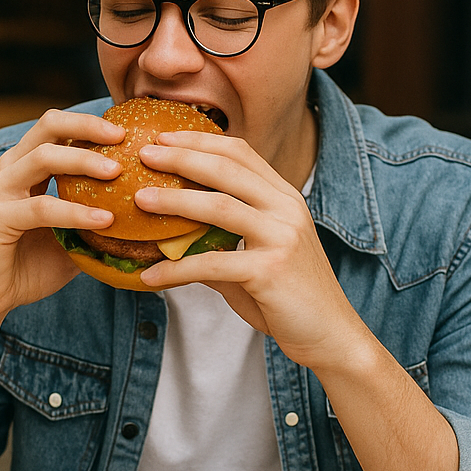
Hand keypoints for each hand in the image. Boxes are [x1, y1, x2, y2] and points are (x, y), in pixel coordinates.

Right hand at [0, 109, 125, 323]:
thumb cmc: (29, 266)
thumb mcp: (71, 236)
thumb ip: (94, 217)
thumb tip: (144, 213)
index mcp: (24, 166)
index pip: (56, 127)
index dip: (89, 122)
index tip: (126, 131)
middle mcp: (8, 170)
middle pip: (48, 126)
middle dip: (88, 126)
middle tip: (123, 137)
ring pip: (44, 158)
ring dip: (84, 160)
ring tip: (117, 172)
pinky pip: (42, 207)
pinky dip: (75, 211)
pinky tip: (105, 220)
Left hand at [133, 131, 367, 368]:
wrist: (330, 334)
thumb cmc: (290, 297)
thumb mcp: (259, 258)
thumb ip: (222, 245)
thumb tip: (174, 246)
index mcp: (285, 198)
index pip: (241, 153)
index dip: (201, 140)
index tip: (164, 136)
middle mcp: (286, 209)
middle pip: (227, 168)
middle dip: (182, 157)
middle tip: (145, 153)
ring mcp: (282, 237)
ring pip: (219, 206)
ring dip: (174, 200)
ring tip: (141, 199)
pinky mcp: (271, 270)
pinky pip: (212, 264)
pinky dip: (176, 270)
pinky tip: (149, 277)